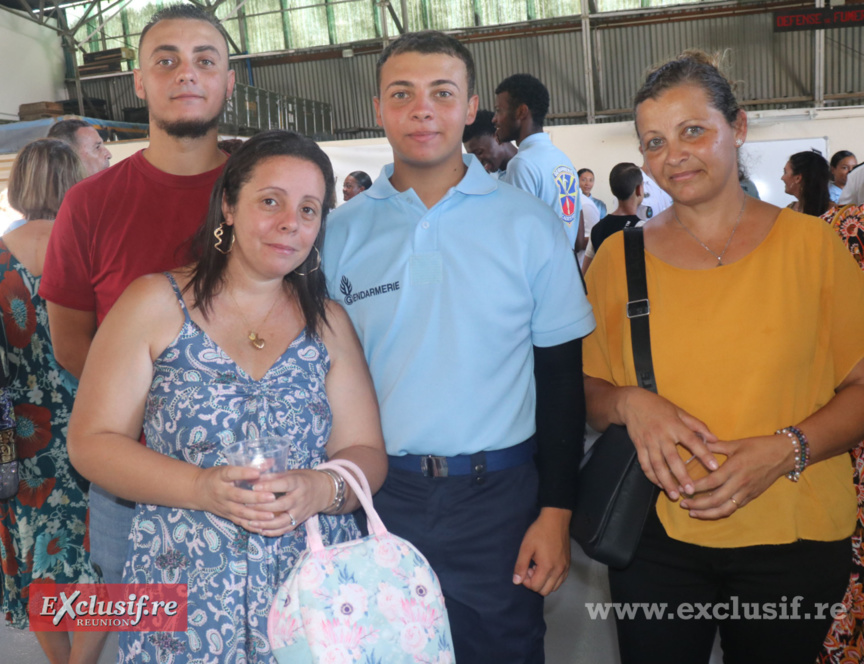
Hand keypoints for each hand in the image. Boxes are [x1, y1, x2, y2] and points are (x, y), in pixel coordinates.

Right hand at [192, 465, 276, 530]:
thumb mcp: (227, 468)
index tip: (257, 472)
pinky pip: (240, 522)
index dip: (244, 473)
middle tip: (272, 497)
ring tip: (271, 515)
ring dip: (257, 515)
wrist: (197, 491)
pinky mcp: (227, 516)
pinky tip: (263, 527)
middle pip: (238, 496)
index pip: (231, 474)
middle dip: (256, 498)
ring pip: (240, 512)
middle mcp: (221, 492)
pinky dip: (251, 526)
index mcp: (220, 477)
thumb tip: (271, 462)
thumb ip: (248, 465)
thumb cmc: (216, 476)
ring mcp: (224, 506)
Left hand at [250, 469, 334, 536]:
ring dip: (265, 523)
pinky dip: (272, 531)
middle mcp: (300, 499)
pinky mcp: (299, 521)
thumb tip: (254, 476)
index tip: (254, 487)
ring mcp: (300, 512)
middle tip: (246, 505)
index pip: (284, 485)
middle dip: (262, 506)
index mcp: (299, 483)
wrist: (324, 491)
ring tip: (250, 521)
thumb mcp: (293, 473)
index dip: (269, 486)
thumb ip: (275, 476)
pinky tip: (260, 530)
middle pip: (281, 505)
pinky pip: (285, 529)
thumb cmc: (304, 479)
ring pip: (282, 521)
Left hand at [512, 508, 570, 595]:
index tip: (525, 569)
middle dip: (535, 583)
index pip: (535, 587)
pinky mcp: (569, 564)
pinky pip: (561, 580)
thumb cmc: (539, 532)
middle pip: (545, 591)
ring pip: (554, 587)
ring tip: (538, 567)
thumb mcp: (526, 547)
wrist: (556, 520)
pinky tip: (547, 567)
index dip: (526, 581)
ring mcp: (565, 568)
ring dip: (544, 582)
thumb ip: (520, 566)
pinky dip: (553, 579)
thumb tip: (516, 582)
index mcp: (547, 567)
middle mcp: (559, 571)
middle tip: (531, 568)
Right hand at [619, 387, 719, 499]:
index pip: (692, 441)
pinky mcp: (639, 446)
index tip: (714, 467)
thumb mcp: (679, 411)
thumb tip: (714, 439)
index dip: (704, 454)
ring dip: (665, 481)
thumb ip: (697, 426)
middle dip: (681, 476)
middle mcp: (662, 435)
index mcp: (675, 425)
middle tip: (690, 490)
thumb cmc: (659, 406)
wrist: (632, 402)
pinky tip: (659, 485)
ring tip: (674, 495)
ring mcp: (649, 442)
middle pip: (672, 458)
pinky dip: (651, 476)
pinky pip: (644, 464)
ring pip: (656, 465)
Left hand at [679, 434, 795, 519]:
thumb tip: (697, 442)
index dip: (694, 488)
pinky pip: (734, 508)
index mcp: (734, 468)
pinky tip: (710, 511)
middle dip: (697, 505)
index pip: (710, 482)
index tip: (681, 489)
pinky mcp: (752, 497)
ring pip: (725, 509)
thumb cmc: (759, 446)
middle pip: (715, 500)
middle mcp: (739, 483)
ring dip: (708, 514)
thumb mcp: (736, 444)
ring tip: (693, 513)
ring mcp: (746, 492)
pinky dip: (721, 512)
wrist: (784, 455)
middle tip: (683, 504)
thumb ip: (716, 446)